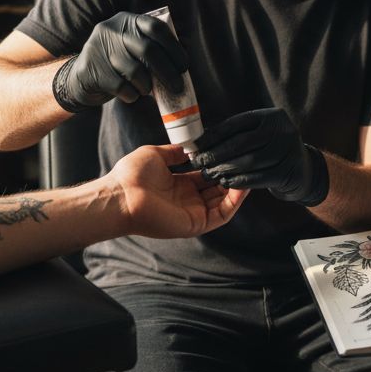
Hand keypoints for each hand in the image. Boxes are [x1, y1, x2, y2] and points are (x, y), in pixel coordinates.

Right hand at [54, 12, 188, 110]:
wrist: (80, 78)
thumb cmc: (116, 64)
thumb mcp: (131, 48)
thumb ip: (153, 49)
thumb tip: (183, 63)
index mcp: (127, 20)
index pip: (156, 28)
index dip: (174, 48)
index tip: (184, 66)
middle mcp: (112, 30)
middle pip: (148, 51)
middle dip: (168, 72)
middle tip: (178, 87)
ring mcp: (100, 48)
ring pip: (136, 72)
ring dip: (147, 86)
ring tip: (146, 90)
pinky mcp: (93, 69)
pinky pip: (122, 87)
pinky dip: (132, 95)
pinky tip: (131, 95)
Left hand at [110, 145, 247, 238]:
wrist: (121, 196)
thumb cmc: (132, 175)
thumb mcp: (156, 154)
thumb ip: (176, 152)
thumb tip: (191, 148)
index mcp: (178, 184)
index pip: (206, 176)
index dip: (220, 165)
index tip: (232, 154)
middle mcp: (187, 200)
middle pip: (217, 189)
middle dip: (231, 175)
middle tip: (245, 161)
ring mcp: (192, 213)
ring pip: (223, 202)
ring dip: (237, 188)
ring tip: (249, 171)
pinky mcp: (195, 224)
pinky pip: (221, 214)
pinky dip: (234, 202)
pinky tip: (243, 185)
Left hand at [189, 108, 329, 205]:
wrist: (305, 170)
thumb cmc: (273, 150)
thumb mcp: (260, 134)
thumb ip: (237, 134)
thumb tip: (202, 138)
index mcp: (271, 116)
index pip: (236, 124)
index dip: (213, 135)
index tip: (196, 145)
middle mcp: (282, 130)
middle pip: (241, 142)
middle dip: (217, 153)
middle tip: (200, 162)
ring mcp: (288, 151)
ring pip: (248, 161)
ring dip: (226, 169)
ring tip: (210, 174)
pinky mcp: (288, 172)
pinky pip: (258, 178)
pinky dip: (239, 181)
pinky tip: (225, 183)